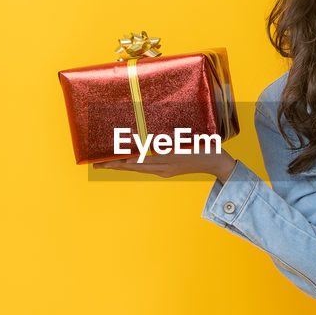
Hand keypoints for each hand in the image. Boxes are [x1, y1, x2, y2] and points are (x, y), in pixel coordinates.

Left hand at [92, 148, 237, 182]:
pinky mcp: (169, 170)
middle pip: (133, 165)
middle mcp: (162, 167)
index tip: (103, 159)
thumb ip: (164, 147)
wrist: (218, 161)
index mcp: (164, 160)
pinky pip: (148, 168)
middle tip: (97, 163)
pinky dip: (136, 164)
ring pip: (139, 167)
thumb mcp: (184, 144)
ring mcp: (165, 170)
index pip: (135, 160)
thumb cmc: (203, 147)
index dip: (118, 160)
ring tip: (109, 162)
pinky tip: (131, 161)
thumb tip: (143, 148)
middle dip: (115, 164)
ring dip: (123, 164)